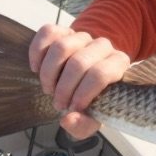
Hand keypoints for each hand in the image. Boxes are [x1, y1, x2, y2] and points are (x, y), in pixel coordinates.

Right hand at [29, 24, 129, 138]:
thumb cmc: (94, 97)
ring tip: (49, 89)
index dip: (83, 94)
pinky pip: (48, 32)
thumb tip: (67, 120)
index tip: (73, 108)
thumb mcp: (93, 117)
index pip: (101, 74)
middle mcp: (103, 46)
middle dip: (64, 88)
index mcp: (119, 63)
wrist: (88, 76)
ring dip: (49, 73)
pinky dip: (37, 52)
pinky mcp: (64, 31)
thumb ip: (84, 125)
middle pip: (79, 62)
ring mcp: (83, 36)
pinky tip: (36, 69)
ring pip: (62, 47)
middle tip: (59, 103)